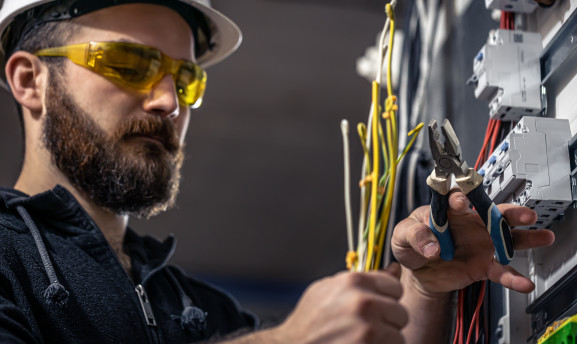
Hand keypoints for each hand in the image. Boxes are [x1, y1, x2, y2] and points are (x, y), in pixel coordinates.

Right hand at [274, 263, 407, 343]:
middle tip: (366, 328)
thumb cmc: (309, 320)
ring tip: (361, 339)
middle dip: (387, 321)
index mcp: (354, 282)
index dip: (386, 298)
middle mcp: (363, 303)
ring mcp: (367, 330)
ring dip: (384, 340)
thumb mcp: (328, 290)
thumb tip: (395, 269)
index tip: (375, 307)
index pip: (394, 286)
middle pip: (400, 312)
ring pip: (398, 335)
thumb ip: (364, 280)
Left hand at [392, 191, 554, 294]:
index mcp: (448, 211)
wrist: (418, 271)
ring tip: (543, 236)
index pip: (457, 200)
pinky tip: (523, 283)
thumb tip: (430, 246)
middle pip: (493, 214)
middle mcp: (470, 224)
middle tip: (524, 213)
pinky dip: (512, 277)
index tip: (460, 202)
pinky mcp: (483, 265)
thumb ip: (414, 235)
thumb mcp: (402, 235)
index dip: (459, 199)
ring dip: (525, 237)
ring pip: (506, 238)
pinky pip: (501, 271)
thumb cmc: (411, 243)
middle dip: (510, 212)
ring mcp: (480, 244)